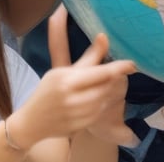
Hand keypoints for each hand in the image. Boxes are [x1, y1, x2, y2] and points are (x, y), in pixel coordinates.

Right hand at [6, 6, 136, 150]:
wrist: (31, 122)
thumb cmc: (48, 91)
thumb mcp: (63, 70)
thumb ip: (88, 57)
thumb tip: (103, 36)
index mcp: (66, 80)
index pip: (101, 73)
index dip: (119, 68)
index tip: (132, 64)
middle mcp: (72, 99)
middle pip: (106, 87)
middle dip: (116, 80)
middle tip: (122, 73)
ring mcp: (77, 115)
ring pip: (106, 101)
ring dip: (111, 92)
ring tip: (109, 85)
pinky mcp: (80, 127)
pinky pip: (101, 113)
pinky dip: (105, 105)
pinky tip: (101, 99)